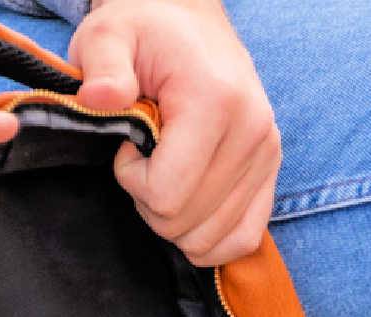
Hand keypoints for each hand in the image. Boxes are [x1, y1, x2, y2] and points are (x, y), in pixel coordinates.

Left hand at [70, 0, 280, 266]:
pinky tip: (189, 205)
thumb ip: (102, 64)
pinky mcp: (271, 171)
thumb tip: (98, 97)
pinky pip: (243, 240)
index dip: (132, 181)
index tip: (128, 145)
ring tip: (168, 173)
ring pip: (211, 240)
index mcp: (216, 102)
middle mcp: (253, 132)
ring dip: (176, 221)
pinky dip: (209, 239)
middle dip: (151, 203)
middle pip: (187, 225)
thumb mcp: (110, 34)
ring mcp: (267, 155)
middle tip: (145, 158)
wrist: (190, 21)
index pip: (167, 196)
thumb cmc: (144, 32)